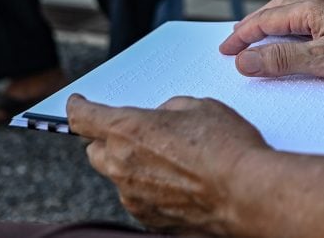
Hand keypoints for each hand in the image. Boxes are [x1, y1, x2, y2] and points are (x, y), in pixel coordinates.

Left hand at [67, 94, 267, 235]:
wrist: (247, 193)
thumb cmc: (226, 146)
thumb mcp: (199, 106)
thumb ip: (168, 109)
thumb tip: (162, 118)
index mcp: (128, 131)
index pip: (82, 118)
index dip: (76, 107)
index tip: (76, 104)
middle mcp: (122, 167)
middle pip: (95, 151)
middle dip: (110, 141)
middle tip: (139, 134)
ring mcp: (134, 198)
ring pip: (119, 177)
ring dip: (135, 167)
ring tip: (175, 161)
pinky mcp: (150, 220)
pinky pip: (140, 199)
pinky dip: (153, 189)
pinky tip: (183, 182)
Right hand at [219, 0, 323, 81]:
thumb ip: (283, 61)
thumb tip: (245, 60)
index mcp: (311, 9)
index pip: (264, 20)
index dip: (242, 35)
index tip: (226, 50)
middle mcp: (321, 2)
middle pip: (276, 9)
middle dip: (252, 25)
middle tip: (235, 42)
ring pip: (293, 10)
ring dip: (271, 23)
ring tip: (259, 37)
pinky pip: (309, 16)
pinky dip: (291, 25)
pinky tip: (298, 36)